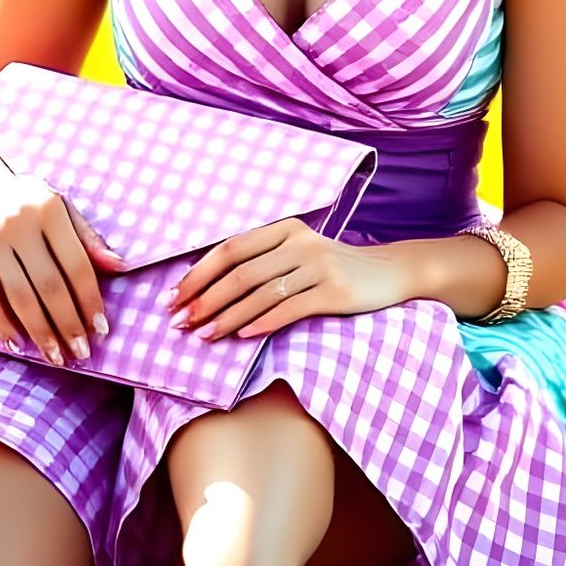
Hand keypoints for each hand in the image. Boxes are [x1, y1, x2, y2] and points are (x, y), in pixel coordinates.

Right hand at [0, 158, 126, 366]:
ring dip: (40, 332)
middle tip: (82, 353)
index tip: (101, 329)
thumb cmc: (29, 199)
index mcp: (49, 210)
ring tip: (56, 357)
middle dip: (68, 324)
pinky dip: (4, 325)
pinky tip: (19, 345)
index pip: (76, 264)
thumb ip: (88, 237)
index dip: (89, 299)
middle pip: (49, 286)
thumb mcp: (61, 206)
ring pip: (19, 297)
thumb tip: (121, 267)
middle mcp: (18, 224)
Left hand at [161, 218, 406, 341]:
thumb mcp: (300, 254)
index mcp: (286, 228)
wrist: (392, 273)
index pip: (230, 249)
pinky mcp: (334, 291)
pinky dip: (262, 323)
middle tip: (180, 323)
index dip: (198, 274)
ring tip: (204, 336)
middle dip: (205, 300)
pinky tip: (242, 337)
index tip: (174, 298)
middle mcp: (300, 242)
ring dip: (226, 317)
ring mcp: (319, 265)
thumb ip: (263, 263)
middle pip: (240, 272)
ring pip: (260, 293)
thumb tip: (208, 291)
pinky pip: (289, 309)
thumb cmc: (335, 269)